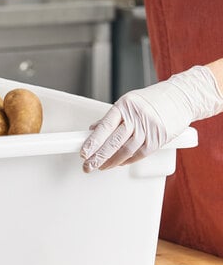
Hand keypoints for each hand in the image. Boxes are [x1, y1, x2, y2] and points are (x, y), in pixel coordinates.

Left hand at [81, 65, 222, 171]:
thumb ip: (111, 118)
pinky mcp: (159, 138)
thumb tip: (92, 129)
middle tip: (88, 166)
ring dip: (112, 162)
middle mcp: (136, 117)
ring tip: (101, 167)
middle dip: (99, 157)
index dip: (93, 141)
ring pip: (126, 150)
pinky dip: (127, 161)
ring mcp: (148, 128)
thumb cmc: (152, 100)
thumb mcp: (129, 103)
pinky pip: (139, 154)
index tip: (84, 153)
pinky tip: (118, 164)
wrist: (181, 97)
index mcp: (124, 106)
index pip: (105, 126)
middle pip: (114, 141)